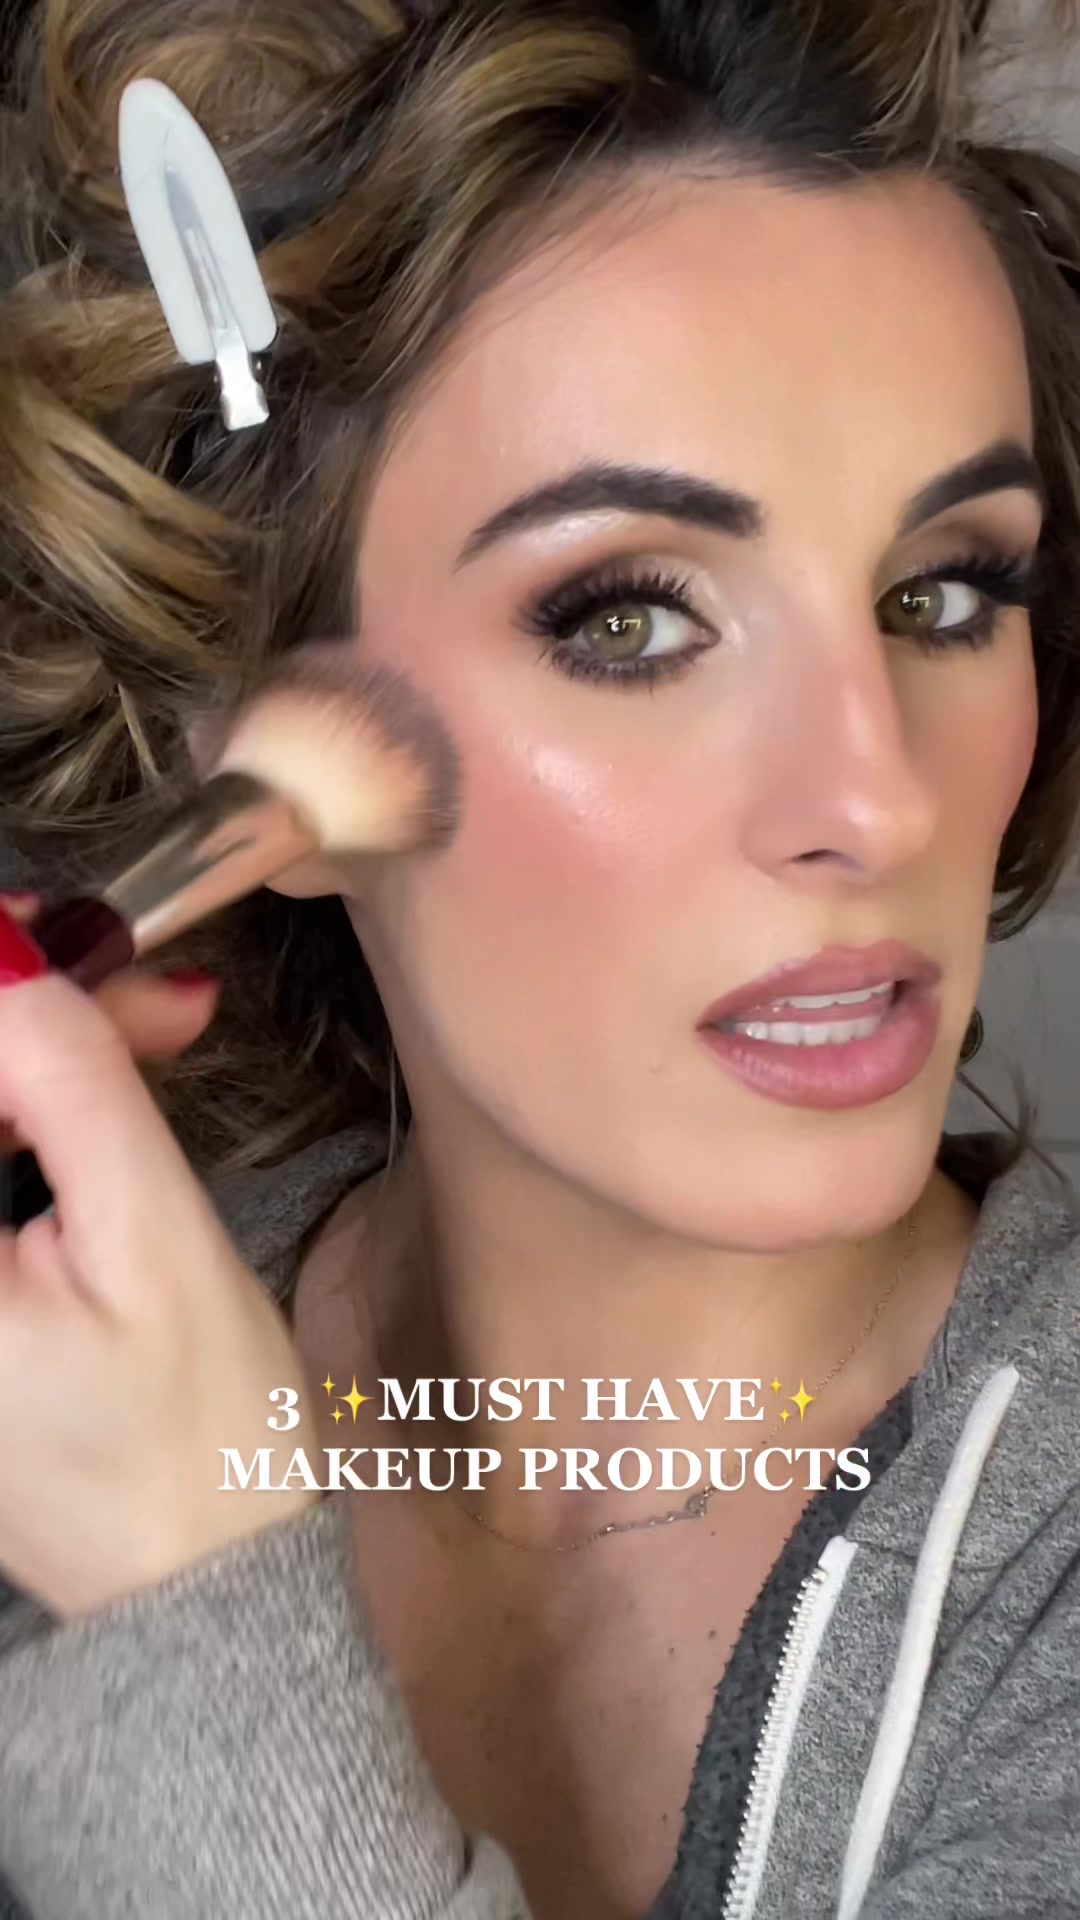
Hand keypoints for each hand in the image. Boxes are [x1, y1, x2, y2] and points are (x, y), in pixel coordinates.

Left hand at [0, 897, 321, 1619]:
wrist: (204, 1580)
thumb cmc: (197, 1435)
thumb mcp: (152, 1240)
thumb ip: (72, 1084)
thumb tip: (8, 952)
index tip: (63, 930)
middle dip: (19, 1017)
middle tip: (137, 976)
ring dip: (33, 1062)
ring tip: (157, 1022)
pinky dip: (28, 1115)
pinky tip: (102, 1084)